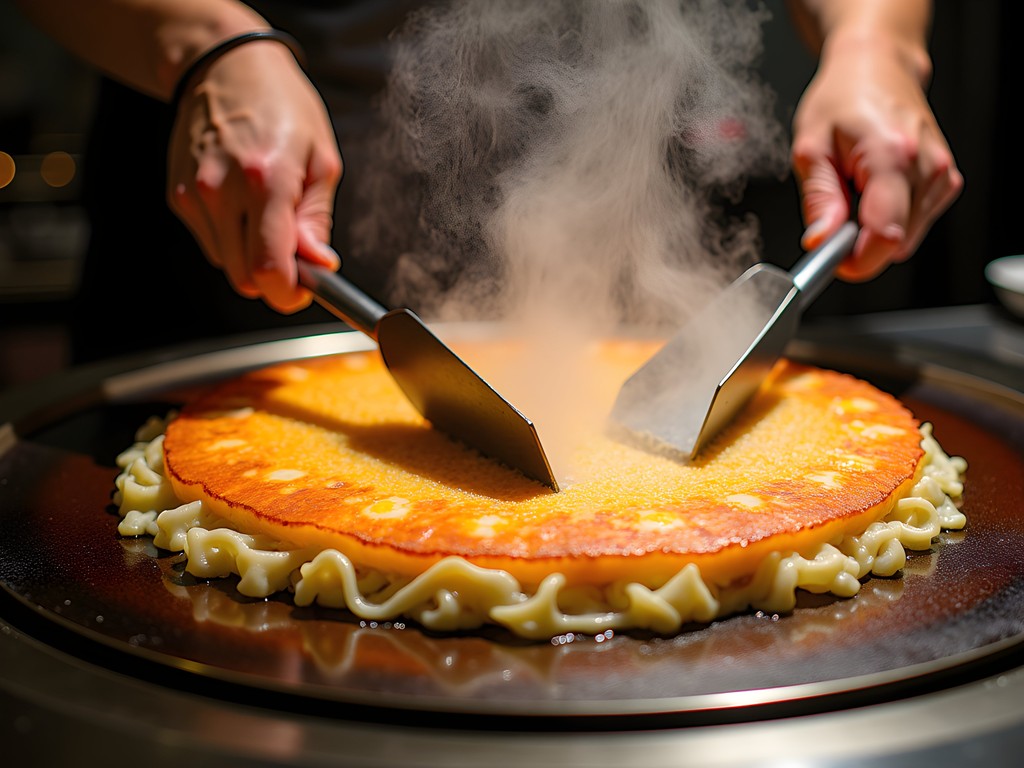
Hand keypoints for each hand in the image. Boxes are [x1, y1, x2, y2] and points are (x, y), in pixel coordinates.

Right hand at [167, 39, 342, 311]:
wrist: (224, 66)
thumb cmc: (282, 107)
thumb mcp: (321, 160)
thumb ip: (317, 221)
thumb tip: (319, 266)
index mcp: (266, 180)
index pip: (269, 270)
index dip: (290, 293)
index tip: (305, 288)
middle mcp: (222, 190)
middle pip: (245, 279)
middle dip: (274, 278)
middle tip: (296, 254)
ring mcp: (193, 194)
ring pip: (227, 265)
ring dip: (252, 256)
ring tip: (268, 213)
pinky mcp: (177, 197)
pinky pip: (211, 243)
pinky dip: (231, 238)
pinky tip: (242, 203)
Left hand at [790, 33, 962, 280]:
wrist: (877, 68)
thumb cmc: (841, 99)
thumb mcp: (810, 148)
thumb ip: (818, 199)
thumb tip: (821, 242)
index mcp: (892, 156)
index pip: (885, 236)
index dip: (855, 260)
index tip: (831, 256)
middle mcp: (928, 166)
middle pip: (896, 243)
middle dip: (860, 242)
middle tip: (835, 208)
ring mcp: (943, 175)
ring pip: (904, 238)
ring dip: (873, 227)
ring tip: (855, 187)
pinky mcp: (946, 182)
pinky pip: (913, 224)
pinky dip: (889, 216)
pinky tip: (875, 185)